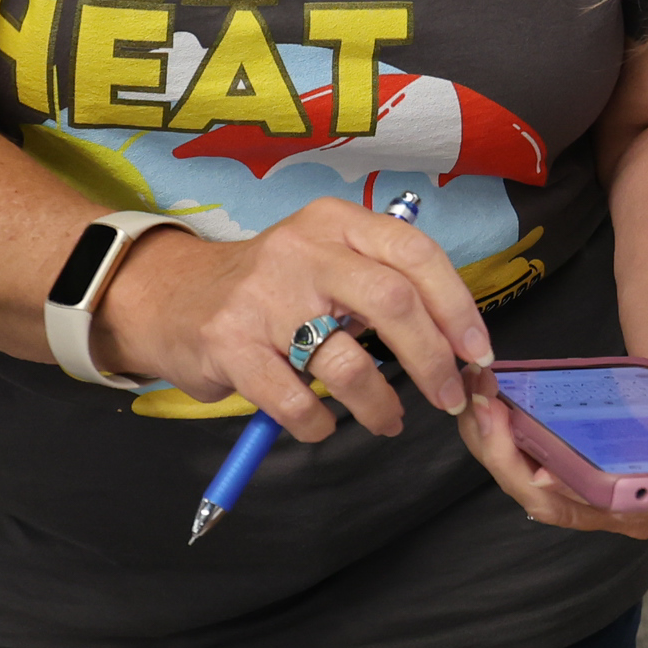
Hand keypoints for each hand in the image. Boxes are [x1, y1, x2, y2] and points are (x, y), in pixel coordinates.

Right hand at [92, 198, 489, 442]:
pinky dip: (317, 425)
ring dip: (379, 406)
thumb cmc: (268, 287)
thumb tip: (454, 335)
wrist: (169, 297)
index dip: (457, 306)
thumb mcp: (322, 255)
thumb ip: (380, 278)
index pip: (415, 254)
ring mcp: (263, 298)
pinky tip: (319, 425)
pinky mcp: (229, 346)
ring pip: (347, 363)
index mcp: (334, 221)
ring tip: (388, 421)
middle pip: (393, 304)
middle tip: (448, 397)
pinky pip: (295, 401)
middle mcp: (302, 250)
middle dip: (433, 361)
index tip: (478, 352)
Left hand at [454, 336, 647, 540]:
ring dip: (494, 446)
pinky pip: (525, 466)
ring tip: (476, 397)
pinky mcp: (572, 472)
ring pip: (530, 485)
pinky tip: (484, 401)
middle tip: (486, 410)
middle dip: (508, 460)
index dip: (566, 492)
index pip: (610, 511)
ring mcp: (595, 494)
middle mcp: (627, 509)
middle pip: (554, 502)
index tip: (536, 463)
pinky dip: (499, 438)